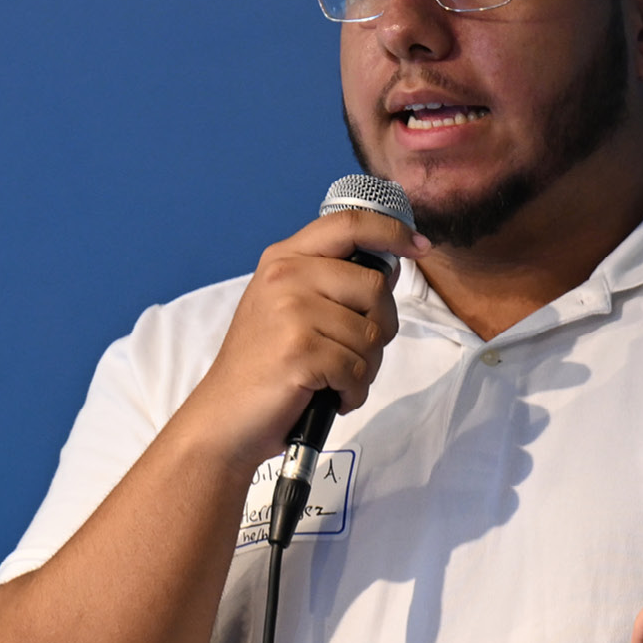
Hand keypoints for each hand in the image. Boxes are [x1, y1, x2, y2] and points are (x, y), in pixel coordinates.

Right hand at [175, 208, 429, 470]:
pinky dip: (352, 392)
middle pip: (375, 287)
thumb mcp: (285, 306)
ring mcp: (291, 312)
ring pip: (371, 335)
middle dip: (380, 328)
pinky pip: (358, 370)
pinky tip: (327, 396)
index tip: (419, 246)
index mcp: (284, 259)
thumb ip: (329, 280)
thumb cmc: (263, 368)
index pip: (349, 224)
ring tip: (332, 379)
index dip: (392, 232)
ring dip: (364, 368)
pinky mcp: (300, 351)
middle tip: (353, 353)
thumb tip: (390, 264)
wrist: (223, 419)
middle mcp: (286, 277)